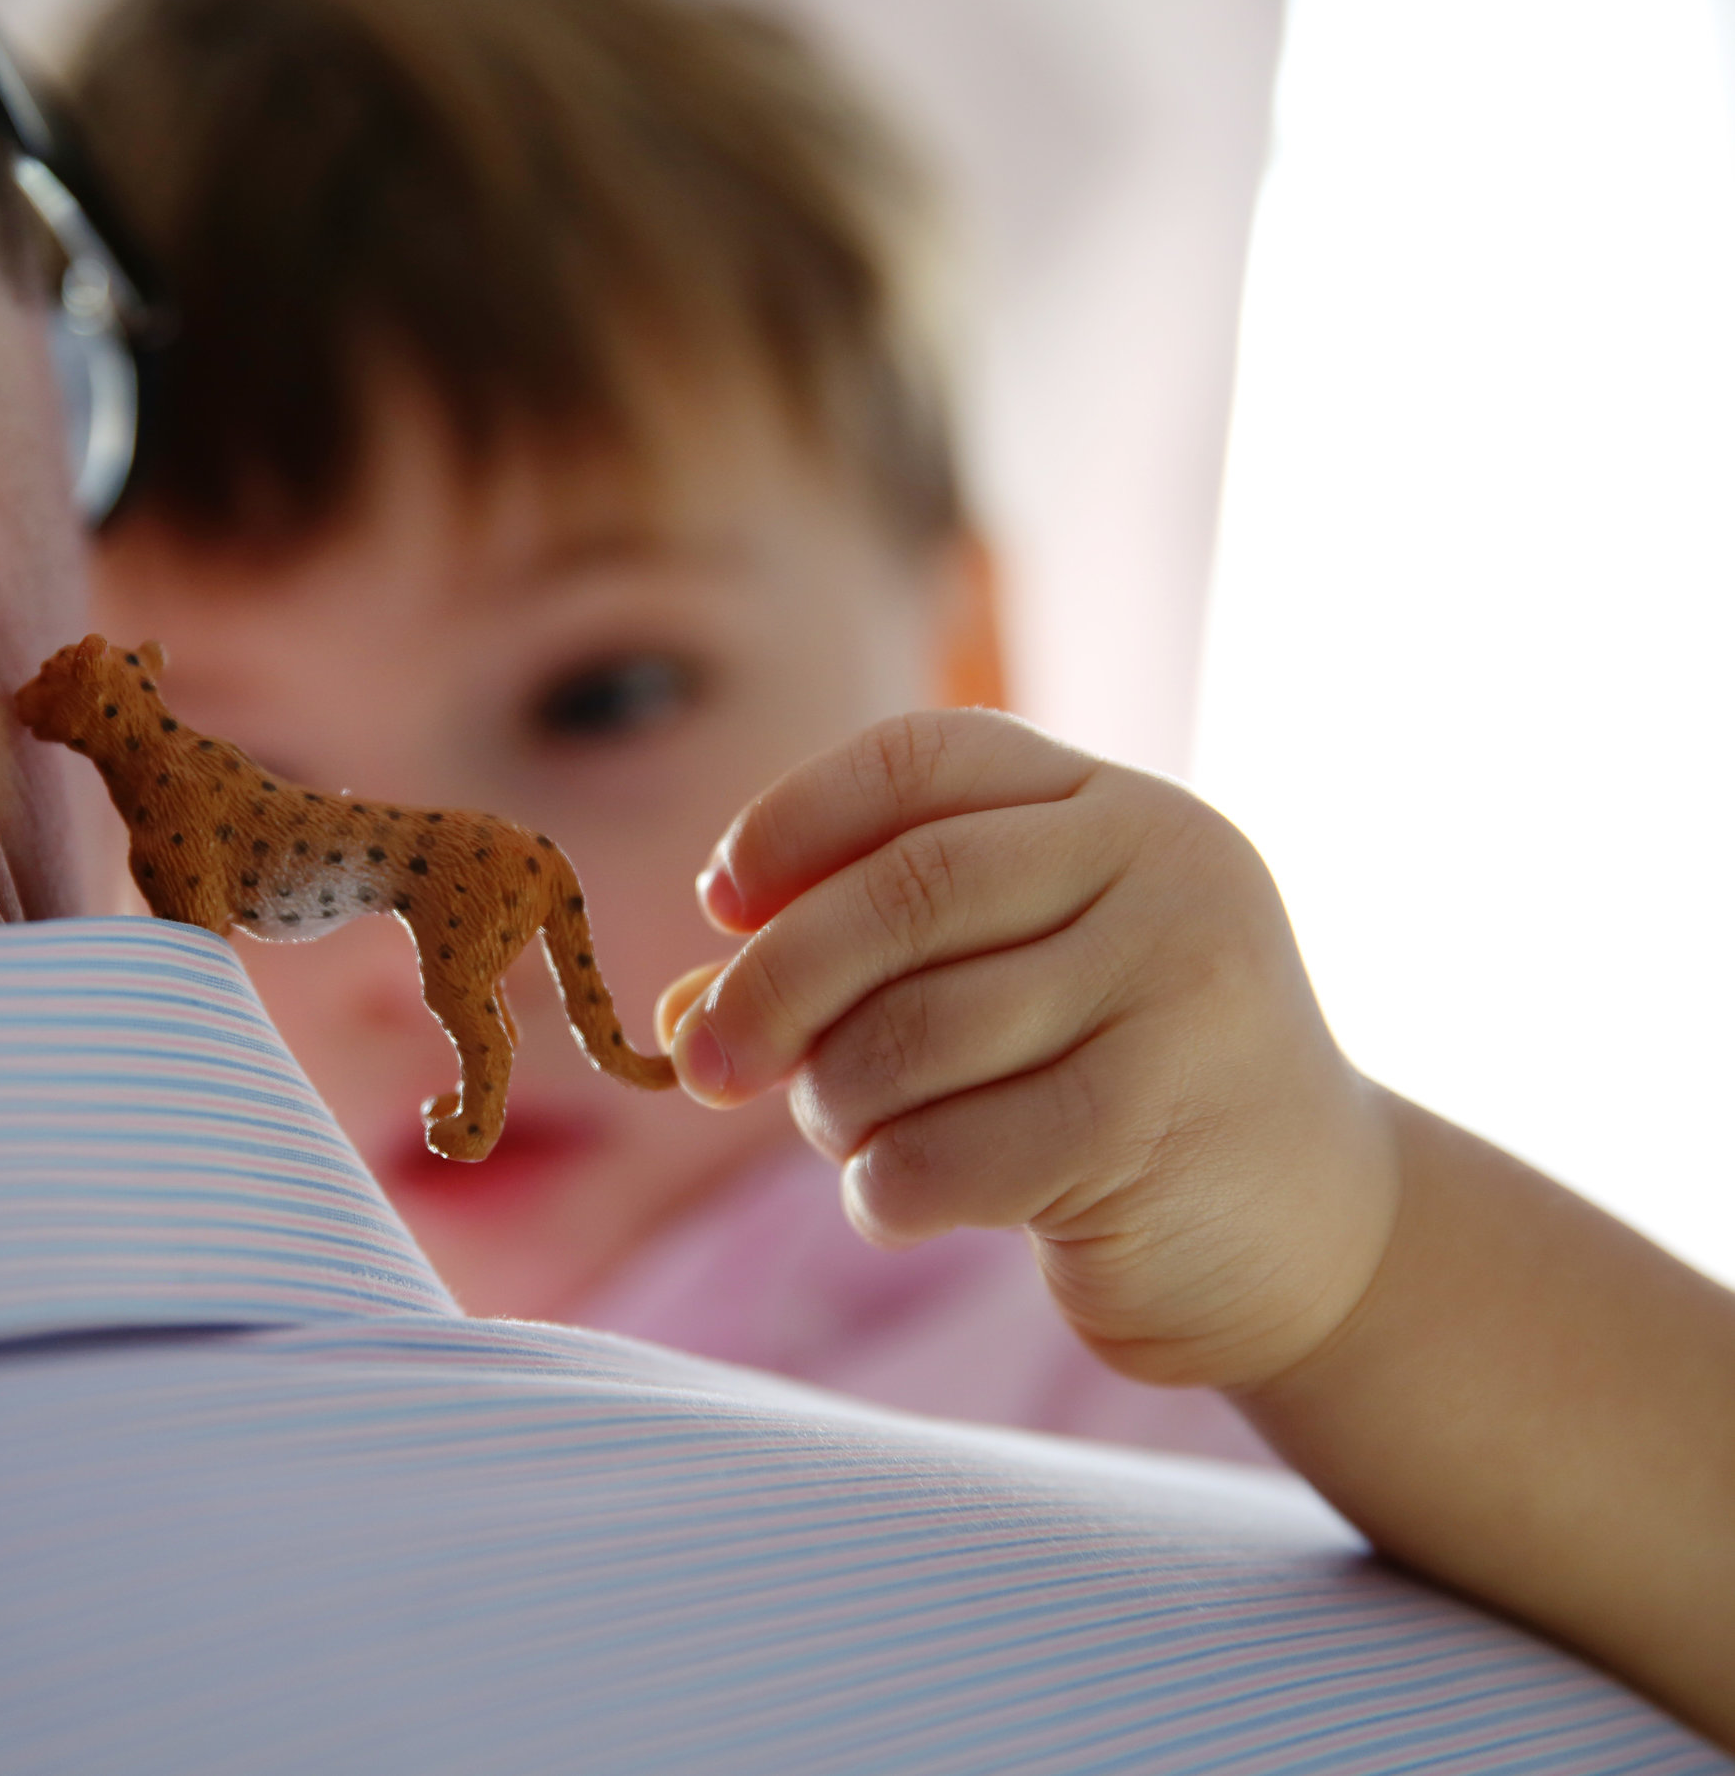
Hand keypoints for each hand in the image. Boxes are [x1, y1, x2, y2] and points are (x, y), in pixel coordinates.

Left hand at [660, 710, 1401, 1391]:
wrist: (1317, 1237)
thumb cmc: (1120, 1092)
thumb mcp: (1011, 989)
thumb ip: (863, 973)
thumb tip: (680, 1008)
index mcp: (1116, 807)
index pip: (921, 761)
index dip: (793, 822)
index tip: (718, 904)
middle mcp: (1162, 868)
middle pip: (901, 894)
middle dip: (771, 986)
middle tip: (705, 1065)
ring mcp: (1172, 990)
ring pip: (910, 1034)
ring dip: (833, 1104)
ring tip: (849, 1136)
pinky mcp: (1153, 1123)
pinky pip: (945, 1152)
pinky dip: (883, 1190)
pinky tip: (901, 1203)